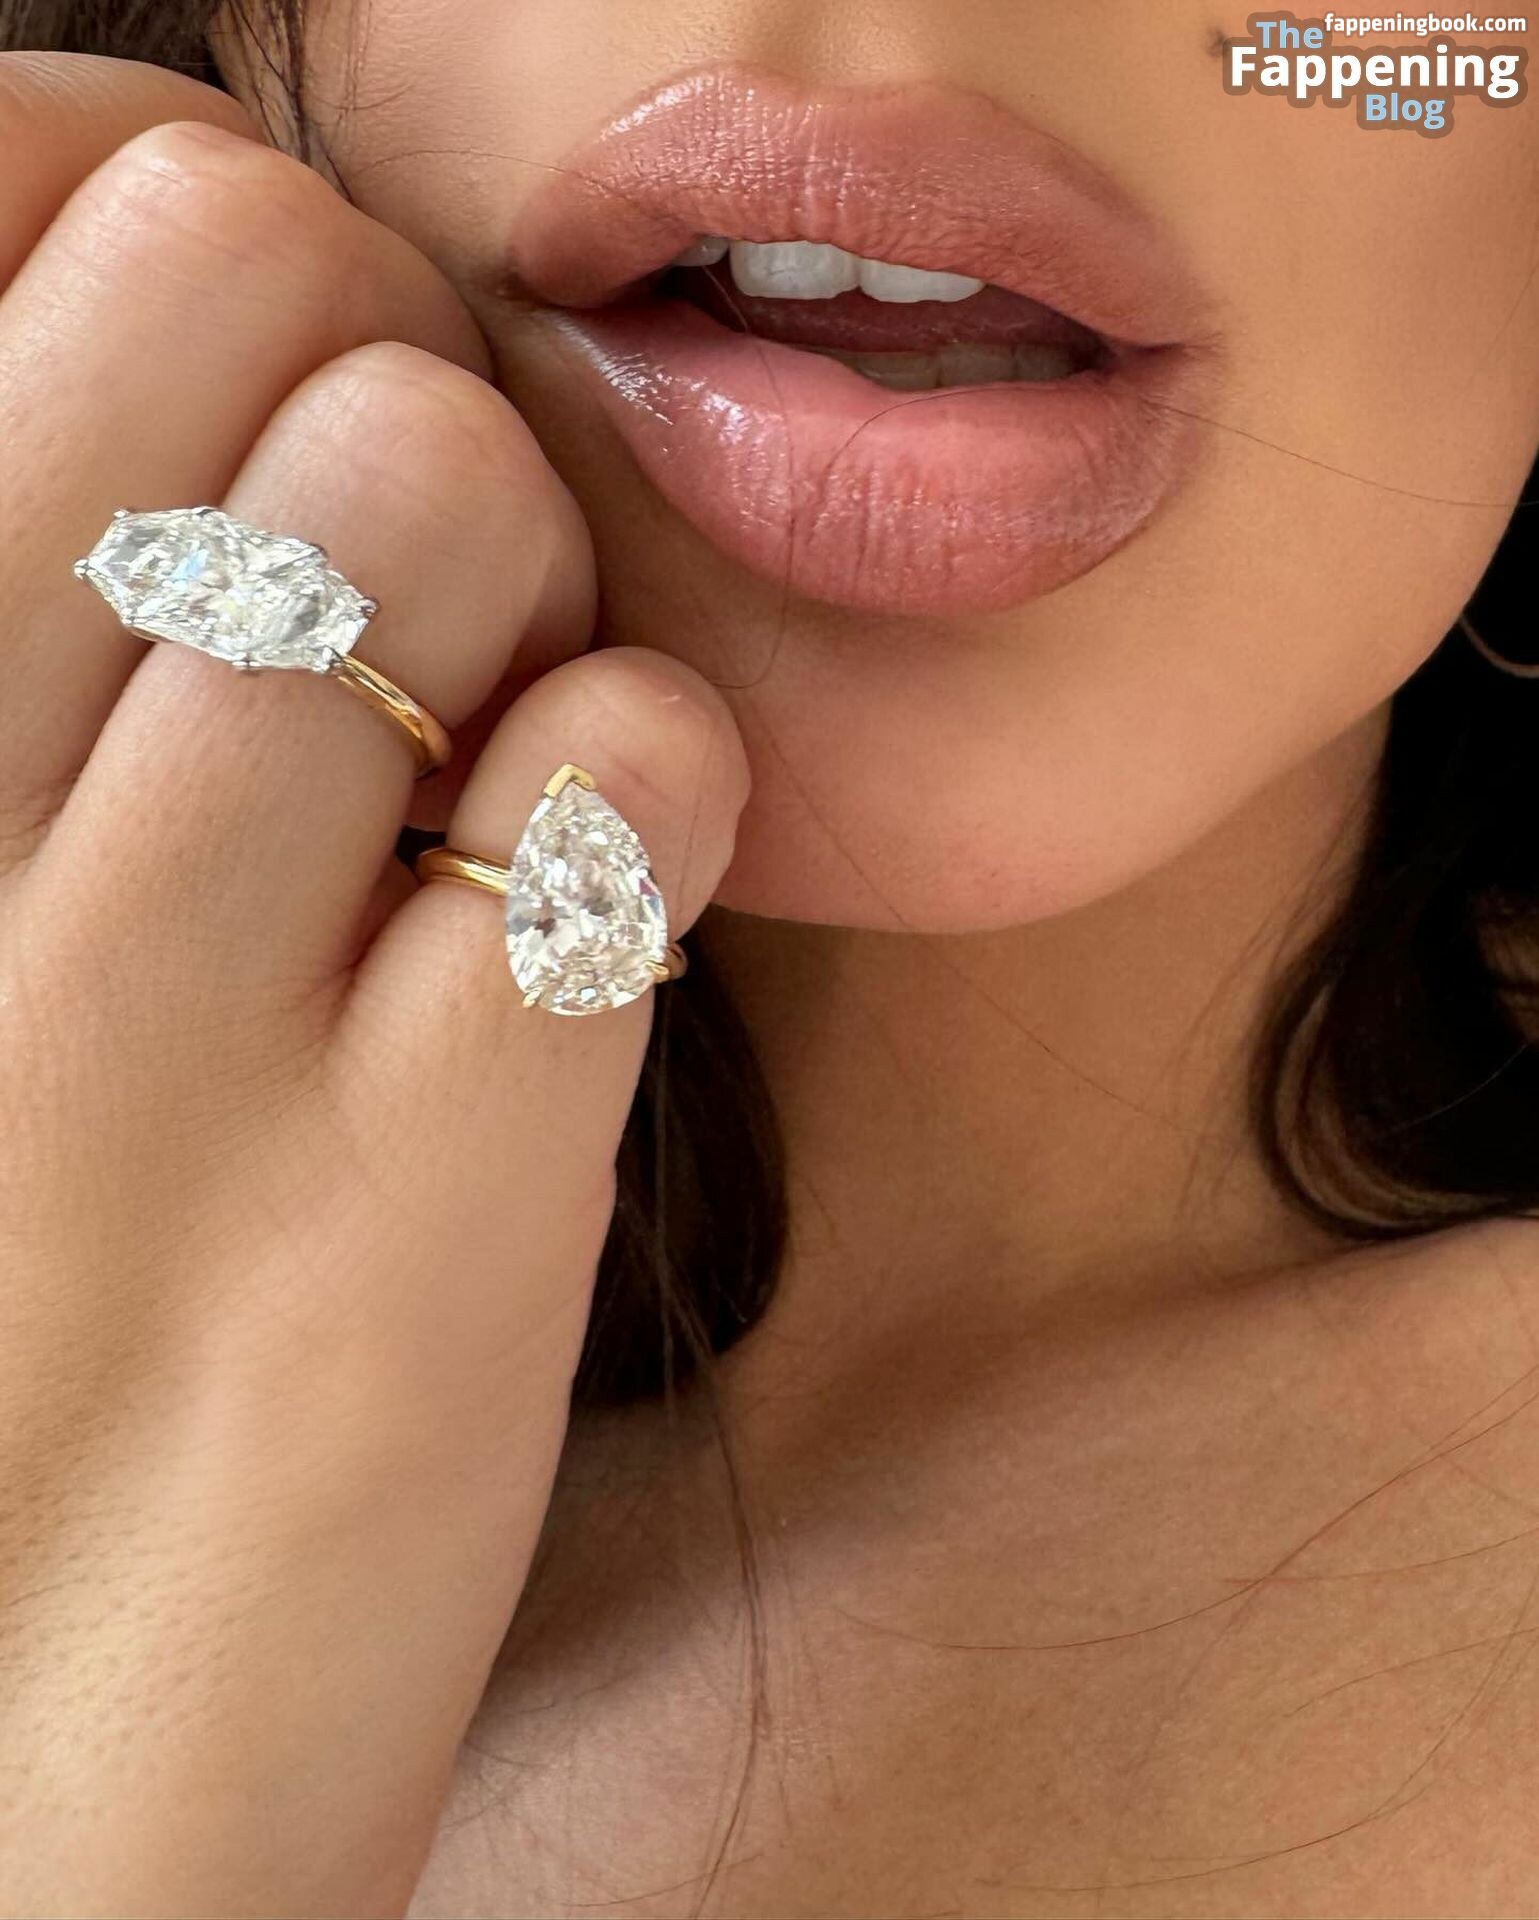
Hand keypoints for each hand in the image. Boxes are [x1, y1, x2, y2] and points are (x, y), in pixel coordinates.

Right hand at [0, 52, 746, 1918]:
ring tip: (476, 743)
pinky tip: (575, 884)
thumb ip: (17, 658)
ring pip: (440, 486)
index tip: (229, 345)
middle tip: (390, 548)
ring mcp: (158, 1028)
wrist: (19, 1817)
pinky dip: (640, 781)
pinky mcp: (426, 1206)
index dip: (151, 215)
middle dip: (362, 363)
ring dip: (518, 567)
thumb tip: (177, 349)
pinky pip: (620, 771)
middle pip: (236, 278)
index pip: (0, 200)